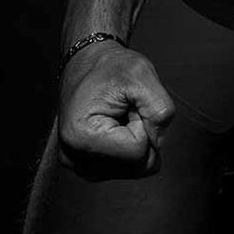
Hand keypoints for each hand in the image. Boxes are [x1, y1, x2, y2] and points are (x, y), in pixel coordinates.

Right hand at [58, 41, 173, 176]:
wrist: (87, 63)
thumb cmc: (111, 67)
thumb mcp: (142, 75)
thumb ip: (160, 109)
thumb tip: (159, 143)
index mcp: (82, 137)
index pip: (138, 151)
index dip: (144, 124)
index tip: (130, 104)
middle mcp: (73, 157)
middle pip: (135, 166)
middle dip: (142, 136)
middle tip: (127, 110)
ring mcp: (77, 165)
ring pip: (132, 169)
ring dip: (135, 142)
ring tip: (120, 117)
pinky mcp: (84, 166)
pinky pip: (123, 168)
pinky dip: (128, 148)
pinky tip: (116, 127)